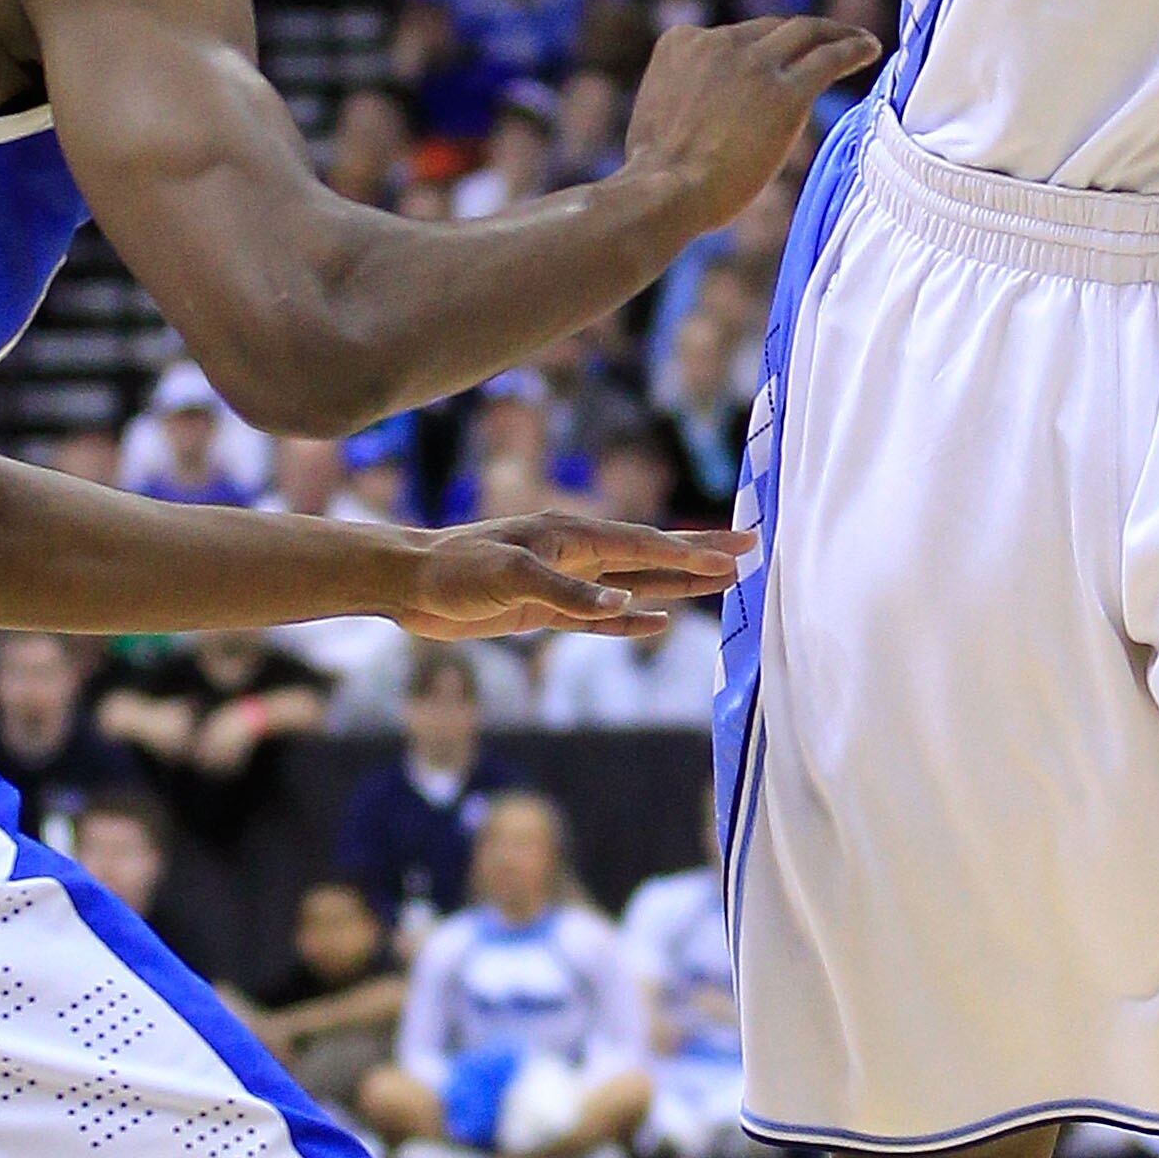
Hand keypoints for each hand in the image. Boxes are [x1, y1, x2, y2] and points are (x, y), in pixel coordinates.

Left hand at [397, 509, 747, 639]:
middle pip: (651, 556)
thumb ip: (570, 593)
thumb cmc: (455, 571)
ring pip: (634, 584)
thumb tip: (628, 602)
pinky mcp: (545, 610)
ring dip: (676, 585)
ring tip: (720, 581)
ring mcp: (563, 582)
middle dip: (699, 554)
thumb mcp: (511, 577)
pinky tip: (658, 621)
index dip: (692, 550)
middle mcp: (575, 554)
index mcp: (572, 536)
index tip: (737, 550)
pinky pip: (601, 616)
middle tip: (749, 549)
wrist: (409, 585)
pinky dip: (631, 619)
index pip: (645, 544)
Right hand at [622, 13, 875, 231]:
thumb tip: (703, 115)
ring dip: (835, 33)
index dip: (757, 48)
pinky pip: (830, 58)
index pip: (731, 37)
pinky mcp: (787, 92)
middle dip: (800, 34)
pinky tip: (870, 49)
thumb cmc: (655, 174)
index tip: (774, 59)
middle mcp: (718, 42)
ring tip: (858, 39)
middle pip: (771, 29)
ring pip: (805, 33)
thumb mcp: (658, 112)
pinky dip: (853, 48)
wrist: (664, 190)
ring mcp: (754, 64)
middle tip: (825, 38)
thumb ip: (684, 96)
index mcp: (681, 43)